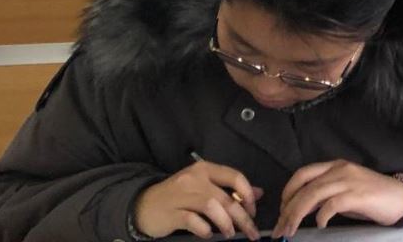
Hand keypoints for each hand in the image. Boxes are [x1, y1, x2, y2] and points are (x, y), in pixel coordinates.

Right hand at [133, 160, 260, 240]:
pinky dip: (204, 228)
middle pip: (225, 197)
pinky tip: (209, 234)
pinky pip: (192, 220)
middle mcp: (194, 179)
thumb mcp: (204, 186)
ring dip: (226, 223)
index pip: (234, 176)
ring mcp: (181, 195)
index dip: (248, 194)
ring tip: (230, 233)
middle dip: (242, 217)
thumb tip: (258, 193)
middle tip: (251, 231)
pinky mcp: (171, 213)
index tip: (253, 211)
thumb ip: (230, 189)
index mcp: (205, 169)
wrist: (144, 204)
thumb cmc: (179, 196)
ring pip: (211, 207)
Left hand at [276, 160, 402, 235]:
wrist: (401, 198)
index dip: (287, 192)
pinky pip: (332, 204)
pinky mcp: (358, 194)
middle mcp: (339, 169)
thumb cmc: (372, 197)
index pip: (302, 174)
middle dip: (287, 208)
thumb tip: (302, 208)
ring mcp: (349, 180)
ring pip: (313, 194)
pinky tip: (320, 225)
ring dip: (297, 214)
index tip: (281, 211)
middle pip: (304, 186)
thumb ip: (324, 195)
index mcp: (335, 166)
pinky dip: (322, 215)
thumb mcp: (344, 192)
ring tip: (291, 230)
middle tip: (281, 228)